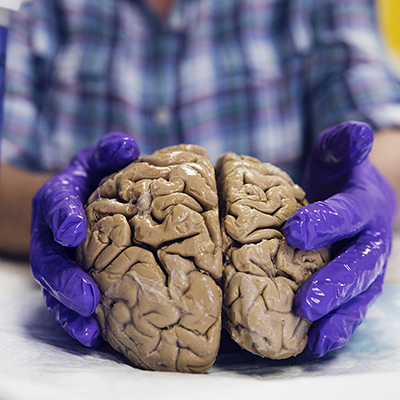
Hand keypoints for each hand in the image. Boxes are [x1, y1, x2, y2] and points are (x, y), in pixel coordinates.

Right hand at [30, 133, 139, 346]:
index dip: (62, 219)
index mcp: (57, 201)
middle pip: (50, 262)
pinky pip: (68, 305)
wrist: (80, 202)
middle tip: (86, 297)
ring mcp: (59, 262)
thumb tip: (128, 146)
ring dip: (70, 311)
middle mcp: (52, 236)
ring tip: (89, 329)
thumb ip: (108, 153)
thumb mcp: (98, 161)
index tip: (72, 231)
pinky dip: (78, 322)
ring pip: (55, 291)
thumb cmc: (93, 180)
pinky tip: (96, 337)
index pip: (55, 208)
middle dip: (65, 280)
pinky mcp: (69, 281)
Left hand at [284, 121, 397, 356]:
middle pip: (359, 265)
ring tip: (316, 336)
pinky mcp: (357, 284)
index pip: (346, 214)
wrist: (352, 197)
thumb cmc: (338, 176)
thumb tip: (357, 131)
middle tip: (306, 303)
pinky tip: (316, 344)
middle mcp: (370, 239)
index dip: (323, 223)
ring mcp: (367, 266)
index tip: (293, 232)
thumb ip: (343, 145)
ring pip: (359, 295)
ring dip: (339, 316)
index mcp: (364, 205)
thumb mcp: (337, 155)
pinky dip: (338, 327)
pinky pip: (352, 308)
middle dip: (334, 284)